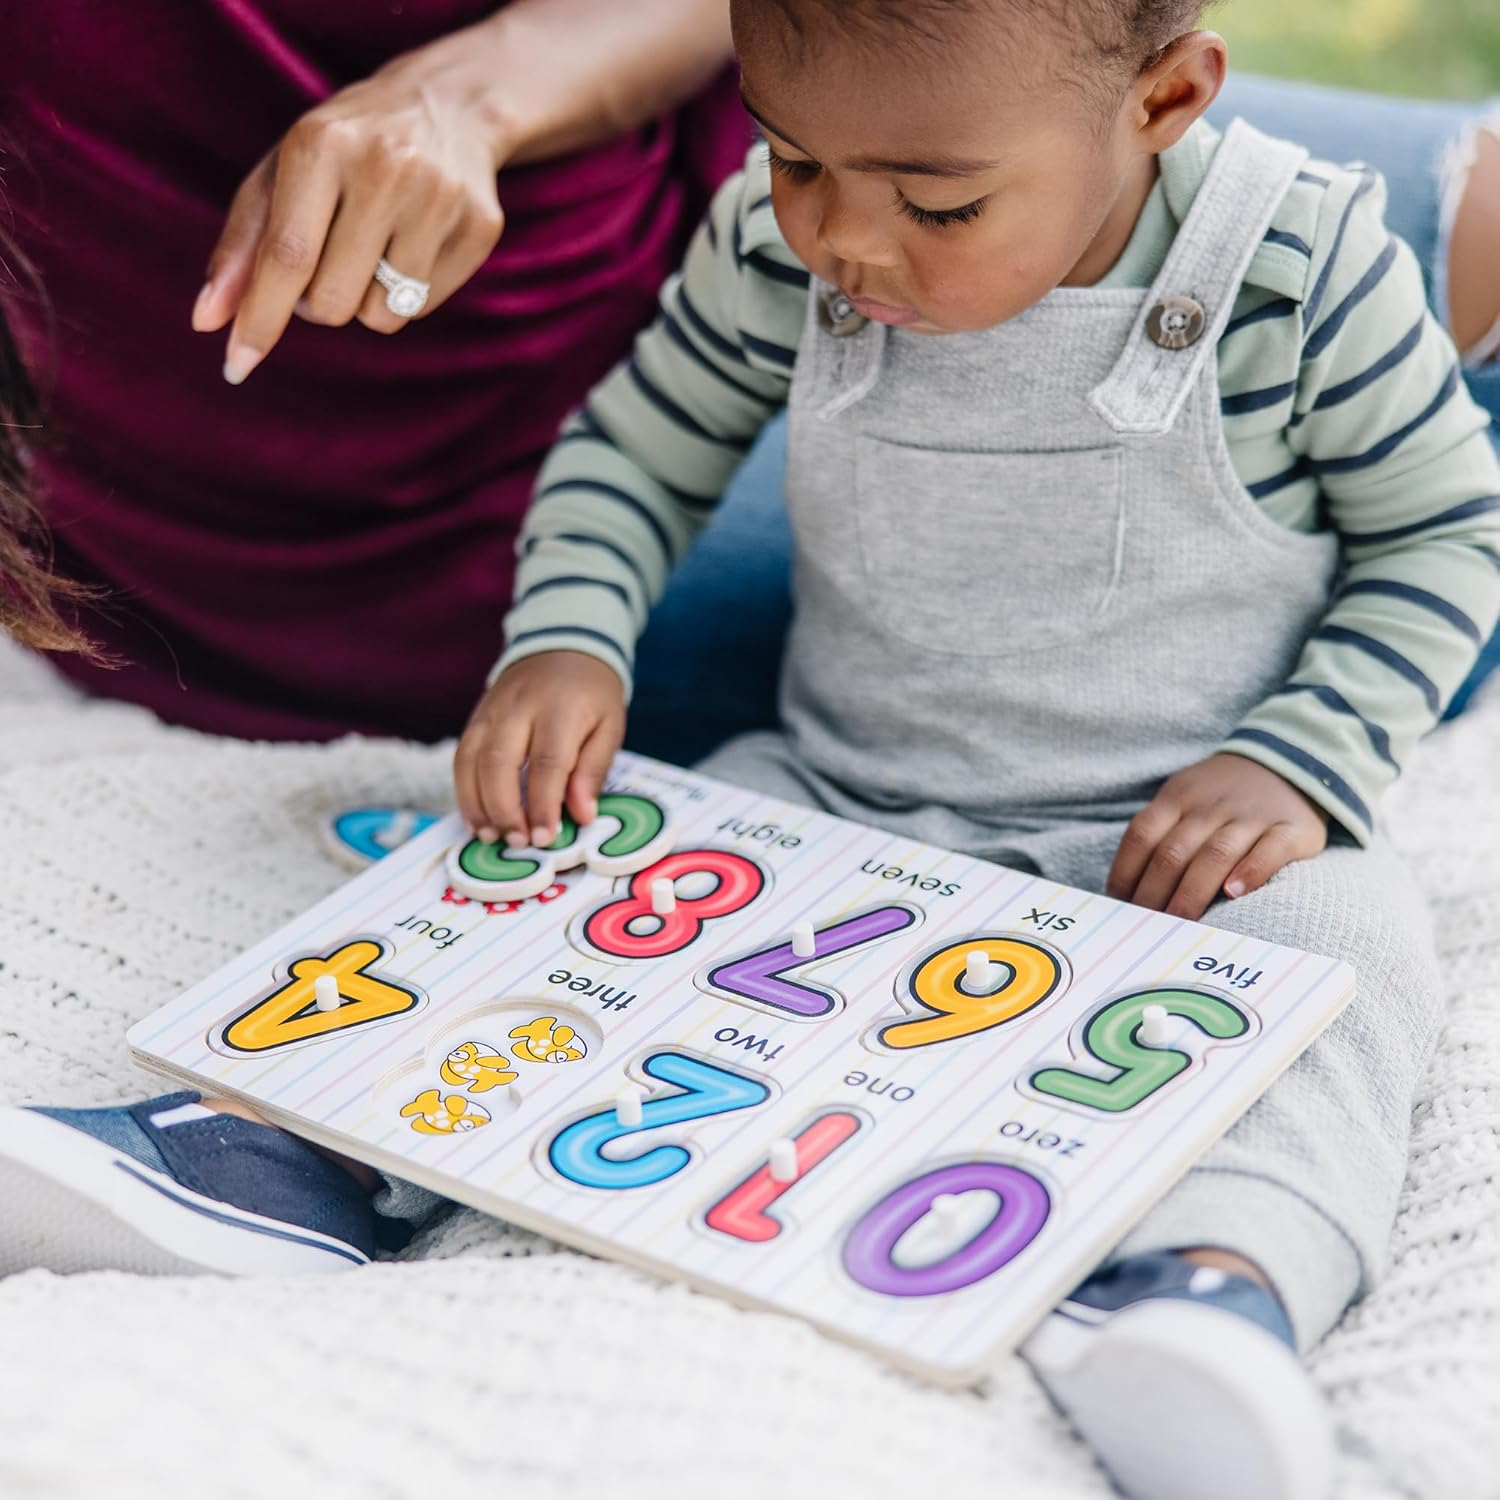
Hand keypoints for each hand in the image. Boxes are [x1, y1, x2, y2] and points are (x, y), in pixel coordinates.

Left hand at [194, 25, 512, 381]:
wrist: (446, 107)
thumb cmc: (344, 150)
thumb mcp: (282, 177)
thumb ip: (241, 248)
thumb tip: (206, 322)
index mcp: (322, 144)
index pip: (288, 255)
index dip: (261, 317)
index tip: (236, 366)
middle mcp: (386, 168)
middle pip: (333, 301)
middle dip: (317, 304)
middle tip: (324, 263)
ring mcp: (440, 198)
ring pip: (379, 315)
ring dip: (362, 300)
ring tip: (371, 249)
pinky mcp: (479, 228)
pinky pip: (421, 309)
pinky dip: (403, 295)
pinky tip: (410, 246)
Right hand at [454, 651, 626, 848]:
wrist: (562, 645)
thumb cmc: (591, 694)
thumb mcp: (609, 726)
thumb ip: (593, 769)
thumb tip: (581, 815)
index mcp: (560, 709)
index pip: (547, 763)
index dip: (543, 804)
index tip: (545, 837)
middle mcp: (518, 708)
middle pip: (499, 763)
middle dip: (504, 809)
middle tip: (518, 842)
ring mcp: (491, 710)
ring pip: (471, 761)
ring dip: (478, 805)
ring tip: (492, 837)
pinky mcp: (476, 717)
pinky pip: (461, 756)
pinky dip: (464, 791)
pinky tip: (476, 818)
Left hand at [1106, 753, 1327, 919]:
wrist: (1288, 763)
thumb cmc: (1221, 799)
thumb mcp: (1184, 799)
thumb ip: (1160, 835)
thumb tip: (1125, 891)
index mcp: (1178, 797)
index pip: (1141, 836)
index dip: (1125, 873)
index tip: (1120, 905)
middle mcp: (1211, 806)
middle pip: (1173, 853)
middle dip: (1154, 894)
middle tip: (1146, 927)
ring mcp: (1252, 816)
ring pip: (1215, 855)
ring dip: (1191, 893)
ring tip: (1178, 923)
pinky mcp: (1292, 829)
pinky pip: (1270, 851)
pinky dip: (1250, 872)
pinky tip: (1234, 894)